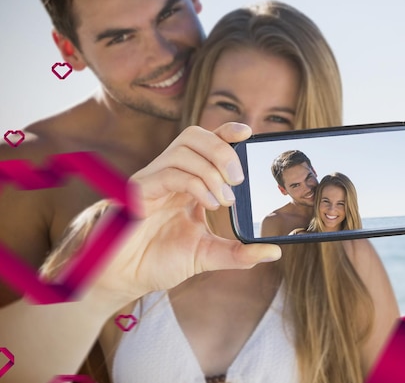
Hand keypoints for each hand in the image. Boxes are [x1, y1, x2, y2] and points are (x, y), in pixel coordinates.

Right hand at [90, 123, 281, 303]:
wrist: (123, 279)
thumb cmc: (158, 261)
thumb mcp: (207, 255)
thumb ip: (240, 253)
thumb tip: (274, 251)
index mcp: (186, 182)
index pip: (207, 143)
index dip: (226, 132)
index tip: (249, 133)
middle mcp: (169, 174)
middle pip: (195, 136)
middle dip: (223, 150)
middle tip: (239, 179)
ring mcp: (152, 180)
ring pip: (183, 149)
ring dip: (212, 170)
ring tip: (225, 199)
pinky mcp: (138, 192)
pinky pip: (169, 172)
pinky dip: (195, 184)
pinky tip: (208, 204)